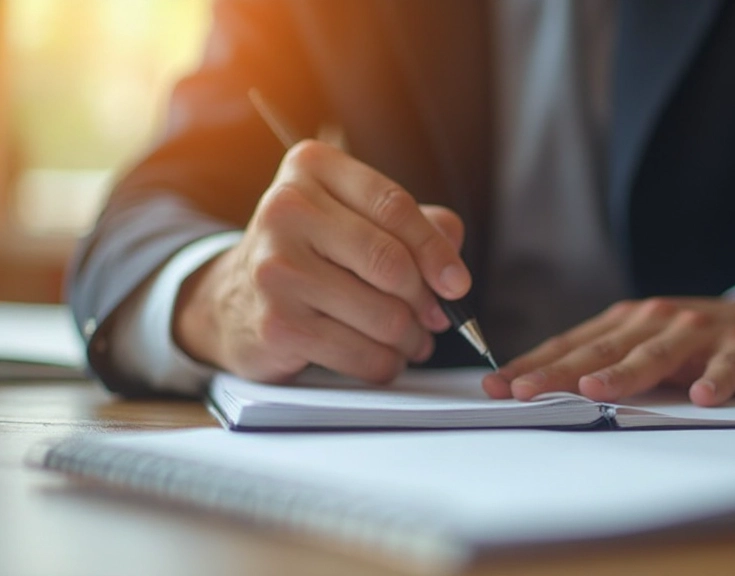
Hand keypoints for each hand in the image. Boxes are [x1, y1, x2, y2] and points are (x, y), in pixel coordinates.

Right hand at [173, 140, 470, 383]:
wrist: (232, 300)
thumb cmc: (311, 254)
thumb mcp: (356, 218)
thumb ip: (415, 226)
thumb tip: (453, 260)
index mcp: (312, 168)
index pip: (394, 205)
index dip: (436, 250)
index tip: (457, 283)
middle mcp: (286, 210)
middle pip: (391, 262)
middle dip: (426, 300)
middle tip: (436, 317)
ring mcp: (276, 268)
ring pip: (384, 315)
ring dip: (411, 338)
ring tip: (411, 339)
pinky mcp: (277, 324)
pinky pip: (361, 353)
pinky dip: (385, 363)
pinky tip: (384, 357)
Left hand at [482, 297, 734, 405]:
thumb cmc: (695, 342)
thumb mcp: (645, 346)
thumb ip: (604, 363)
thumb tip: (543, 388)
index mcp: (626, 322)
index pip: (571, 345)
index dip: (534, 365)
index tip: (498, 386)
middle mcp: (655, 321)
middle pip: (602, 350)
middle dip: (560, 372)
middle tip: (524, 392)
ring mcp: (699, 333)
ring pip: (656, 354)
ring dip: (625, 373)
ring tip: (595, 390)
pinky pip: (726, 367)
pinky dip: (716, 380)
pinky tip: (703, 397)